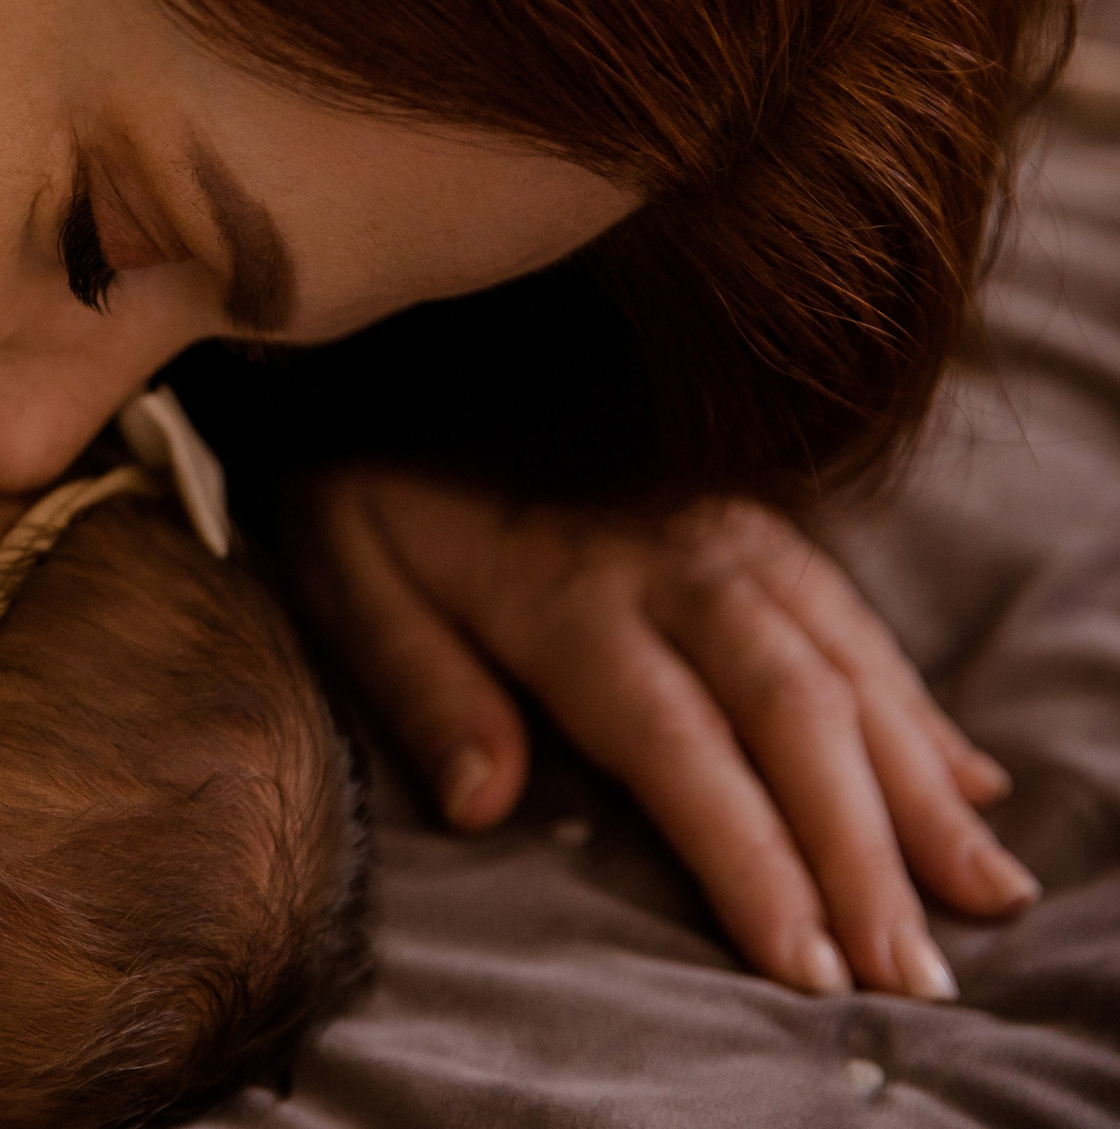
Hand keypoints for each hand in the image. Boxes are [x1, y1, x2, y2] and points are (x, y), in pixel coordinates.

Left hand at [304, 467, 1039, 999]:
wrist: (395, 356)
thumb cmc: (367, 482)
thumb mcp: (349, 571)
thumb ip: (419, 683)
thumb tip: (483, 803)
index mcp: (568, 591)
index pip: (681, 746)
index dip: (753, 860)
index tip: (809, 965)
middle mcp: (672, 558)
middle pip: (797, 717)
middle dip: (866, 854)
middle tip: (915, 975)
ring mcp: (728, 528)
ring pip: (851, 668)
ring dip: (923, 789)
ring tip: (982, 895)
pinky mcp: (757, 512)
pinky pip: (855, 617)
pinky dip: (916, 706)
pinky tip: (968, 782)